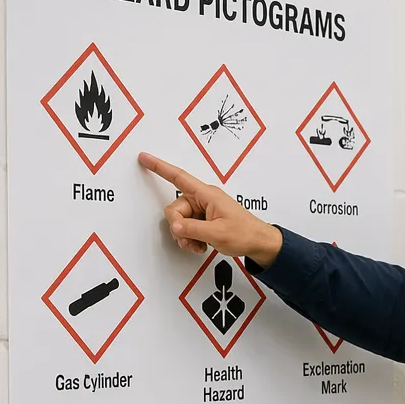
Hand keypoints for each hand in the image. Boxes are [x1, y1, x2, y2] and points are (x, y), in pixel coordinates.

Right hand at [139, 152, 282, 264]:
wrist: (260, 243)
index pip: (179, 177)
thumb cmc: (245, 234)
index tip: (144, 157)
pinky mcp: (205, 221)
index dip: (160, 167)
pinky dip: (190, 238)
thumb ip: (192, 229)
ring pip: (180, 221)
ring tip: (200, 245)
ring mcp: (204, 211)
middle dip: (179, 228)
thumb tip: (174, 226)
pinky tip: (201, 246)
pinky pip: (187, 228)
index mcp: (207, 195)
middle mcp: (203, 200)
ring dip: (185, 236)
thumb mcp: (217, 233)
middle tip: (192, 241)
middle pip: (175, 209)